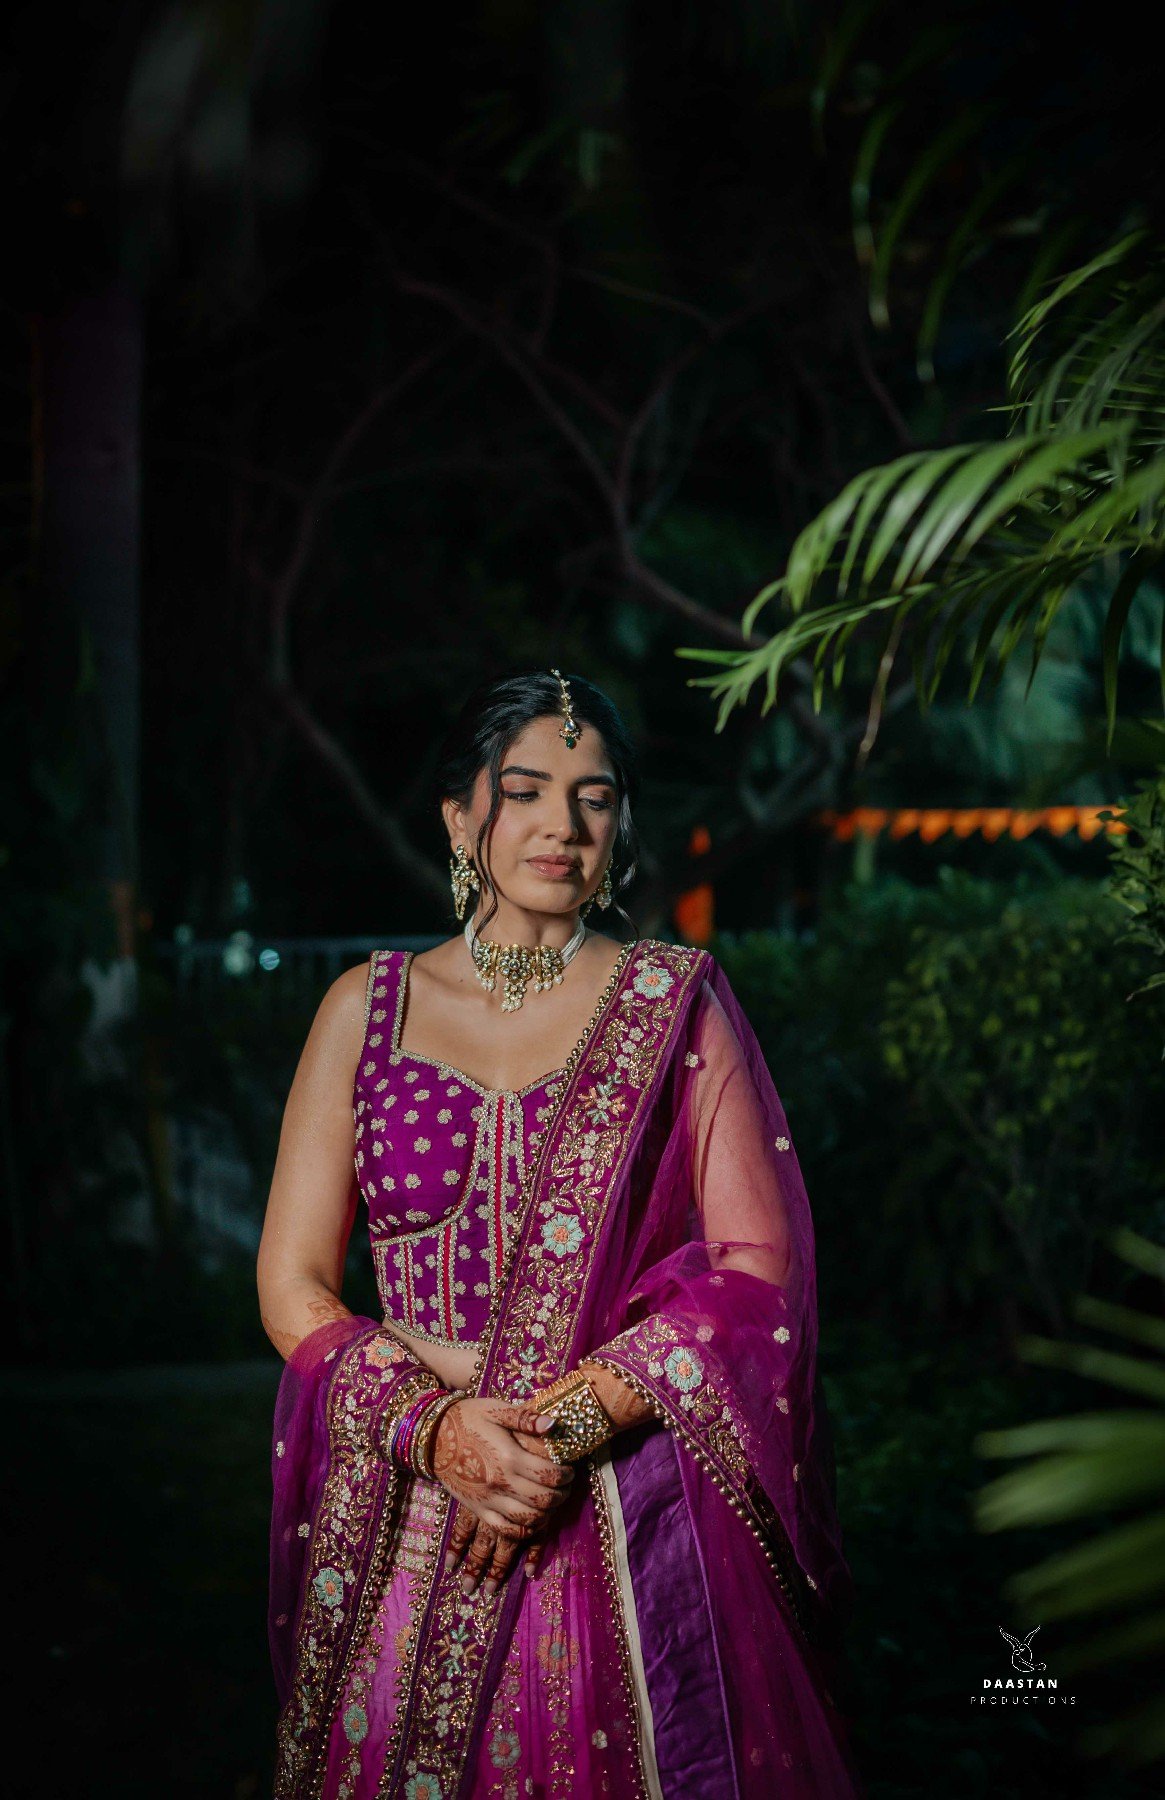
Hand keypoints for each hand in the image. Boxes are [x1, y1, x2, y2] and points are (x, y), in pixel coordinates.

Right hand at [431, 1397, 576, 1596]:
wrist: (433, 1436)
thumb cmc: (468, 1418)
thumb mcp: (496, 1410)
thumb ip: (526, 1418)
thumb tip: (555, 1424)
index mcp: (509, 1457)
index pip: (549, 1475)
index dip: (566, 1475)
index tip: (570, 1470)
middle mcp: (501, 1483)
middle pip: (543, 1500)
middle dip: (561, 1495)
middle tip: (565, 1486)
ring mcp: (489, 1500)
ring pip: (528, 1519)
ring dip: (546, 1513)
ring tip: (550, 1502)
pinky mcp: (478, 1510)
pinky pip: (505, 1530)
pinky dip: (523, 1530)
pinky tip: (530, 1520)